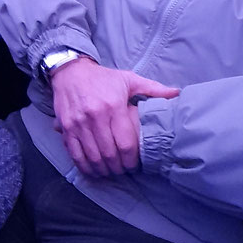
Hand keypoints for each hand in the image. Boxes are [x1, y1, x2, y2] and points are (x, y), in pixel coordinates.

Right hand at [51, 59, 178, 177]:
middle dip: (118, 168)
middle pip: (109, 154)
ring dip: (102, 170)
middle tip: (122, 171)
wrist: (70, 71)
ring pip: (93, 157)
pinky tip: (92, 170)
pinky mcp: (65, 127)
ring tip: (109, 172)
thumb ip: (153, 89)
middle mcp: (95, 116)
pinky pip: (75, 153)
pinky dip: (84, 166)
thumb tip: (177, 93)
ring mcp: (78, 123)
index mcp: (114, 106)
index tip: (134, 165)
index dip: (131, 161)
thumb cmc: (103, 78)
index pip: (125, 144)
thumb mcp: (129, 79)